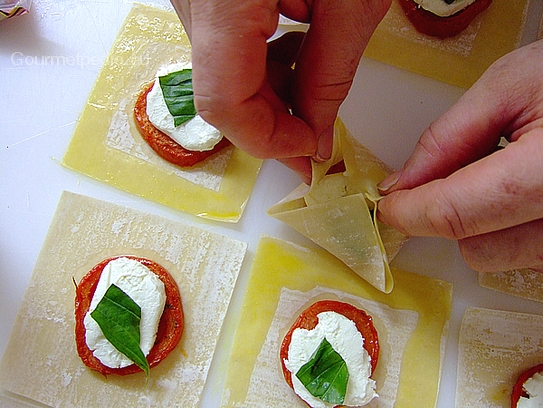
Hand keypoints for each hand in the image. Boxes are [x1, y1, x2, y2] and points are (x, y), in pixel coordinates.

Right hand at [170, 0, 390, 182]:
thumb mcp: (352, 1)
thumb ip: (330, 74)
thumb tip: (314, 140)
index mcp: (224, 1)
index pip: (225, 102)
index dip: (269, 139)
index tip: (308, 148)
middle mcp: (191, 0)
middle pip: (219, 94)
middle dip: (272, 123)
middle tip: (313, 135)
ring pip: (218, 75)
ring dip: (267, 94)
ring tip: (311, 75)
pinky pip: (221, 50)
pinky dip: (257, 66)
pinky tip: (293, 48)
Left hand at [378, 39, 542, 272]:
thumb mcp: (512, 85)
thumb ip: (449, 137)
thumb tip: (402, 182)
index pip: (458, 213)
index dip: (411, 211)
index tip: (390, 205)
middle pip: (478, 249)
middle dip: (452, 215)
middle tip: (460, 172)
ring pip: (503, 259)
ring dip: (486, 224)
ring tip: (507, 173)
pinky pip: (530, 254)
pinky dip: (513, 229)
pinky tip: (525, 192)